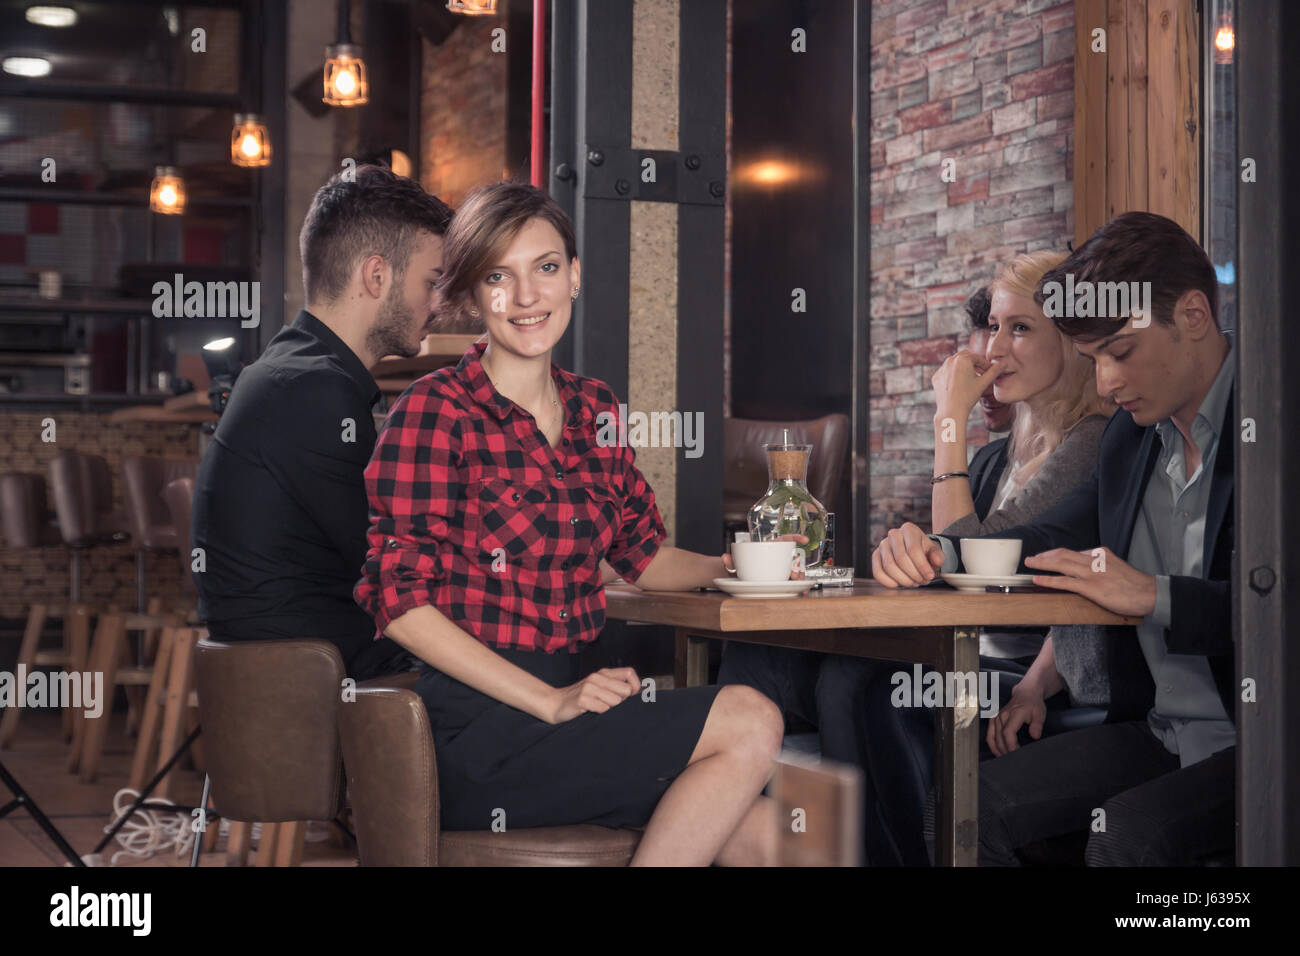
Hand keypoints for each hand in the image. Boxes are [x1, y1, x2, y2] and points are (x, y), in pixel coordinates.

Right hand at [547, 666, 640, 723]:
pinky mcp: (582, 699)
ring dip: (610, 708)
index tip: (631, 697)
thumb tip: (636, 691)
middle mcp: (597, 677)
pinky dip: (600, 713)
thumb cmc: (581, 698)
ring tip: (598, 707)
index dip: (635, 686)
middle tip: (609, 704)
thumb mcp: (598, 687)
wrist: (555, 704)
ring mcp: (589, 687)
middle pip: (626, 690)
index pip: (629, 673)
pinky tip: (591, 710)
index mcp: (603, 673)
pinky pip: (603, 709)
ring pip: (616, 701)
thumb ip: (614, 686)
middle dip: (622, 701)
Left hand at [722, 533, 808, 579]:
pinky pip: (794, 582)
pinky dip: (799, 586)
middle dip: (798, 565)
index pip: (785, 540)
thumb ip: (730, 560)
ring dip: (800, 576)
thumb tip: (725, 557)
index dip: (795, 538)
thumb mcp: (734, 562)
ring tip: (797, 582)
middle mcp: (778, 558)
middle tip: (795, 574)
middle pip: (793, 557)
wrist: (737, 578)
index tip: (804, 539)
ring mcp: (781, 569)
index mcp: (770, 548)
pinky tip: (802, 590)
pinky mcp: (782, 580)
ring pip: (796, 570)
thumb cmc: (738, 566)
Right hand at [872, 522, 945, 587]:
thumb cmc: (924, 550)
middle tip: (922, 581)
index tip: (930, 576)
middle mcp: (893, 534)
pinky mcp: (875, 555)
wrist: (913, 550)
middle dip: (913, 574)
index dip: (922, 566)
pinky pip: (877, 572)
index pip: (913, 549)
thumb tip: (937, 561)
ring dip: (903, 579)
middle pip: (901, 559)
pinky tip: (898, 585)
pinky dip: (887, 582)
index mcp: (909, 529)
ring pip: (889, 566)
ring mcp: (882, 545)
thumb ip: (938, 556)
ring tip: (913, 583)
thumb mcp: (934, 551)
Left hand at [932, 350, 1001, 420]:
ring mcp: (941, 368)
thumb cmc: (968, 396)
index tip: (990, 372)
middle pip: (965, 357)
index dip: (985, 365)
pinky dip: (953, 374)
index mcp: (963, 359)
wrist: (951, 410)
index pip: (977, 358)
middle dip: (974, 363)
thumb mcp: (983, 383)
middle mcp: (950, 360)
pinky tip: (959, 384)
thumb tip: (1004, 363)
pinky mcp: (936, 377)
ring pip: (955, 363)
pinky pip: (946, 371)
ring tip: (971, 378)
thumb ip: (994, 371)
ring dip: (963, 367)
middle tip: (981, 373)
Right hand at [987, 683, 1046, 755]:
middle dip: (1005, 751)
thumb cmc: (1033, 704)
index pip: (1008, 732)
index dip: (1010, 745)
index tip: (1016, 754)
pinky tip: (997, 752)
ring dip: (998, 749)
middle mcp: (1002, 715)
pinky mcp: (993, 719)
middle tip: (1013, 760)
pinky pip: (989, 734)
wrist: (1026, 693)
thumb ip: (1037, 725)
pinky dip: (992, 744)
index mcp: (1014, 713)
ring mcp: (996, 717)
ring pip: (992, 737)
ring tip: (1005, 759)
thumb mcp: (1040, 714)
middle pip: (999, 737)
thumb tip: (1035, 736)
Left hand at [1025, 546, 1156, 617]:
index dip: (1056, 555)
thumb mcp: (1116, 566)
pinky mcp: (1091, 587)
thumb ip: (1099, 565)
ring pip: (1060, 564)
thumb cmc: (1134, 584)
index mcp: (1100, 553)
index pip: (1072, 552)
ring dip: (1042, 564)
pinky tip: (1038, 579)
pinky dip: (1049, 579)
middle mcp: (1094, 559)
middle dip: (1045, 556)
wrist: (1149, 594)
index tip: (1046, 557)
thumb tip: (1083, 568)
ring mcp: (1091, 573)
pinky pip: (1065, 581)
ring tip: (1030, 565)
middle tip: (1031, 558)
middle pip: (1063, 554)